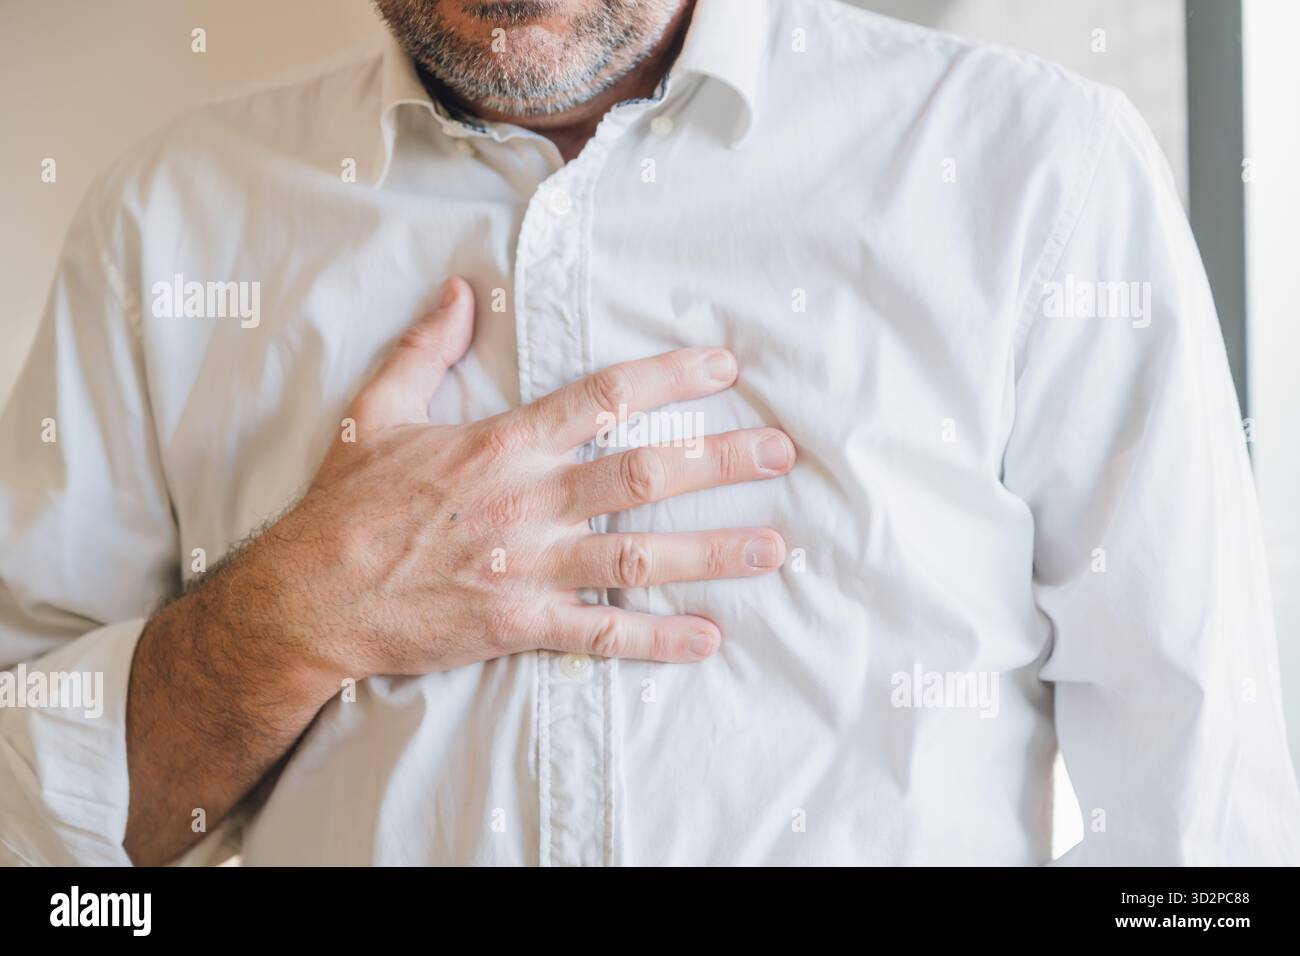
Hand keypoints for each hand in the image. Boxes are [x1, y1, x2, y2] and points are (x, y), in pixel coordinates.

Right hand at [255, 277, 795, 681]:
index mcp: (502, 443)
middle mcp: (527, 502)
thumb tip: (459, 289)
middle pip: (644, 475)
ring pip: (640, 556)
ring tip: (774, 549)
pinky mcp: (519, 626)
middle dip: (720, 461)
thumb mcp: (376, 412)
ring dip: (713, 552)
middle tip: (780, 453)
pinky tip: (708, 640)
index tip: (724, 367)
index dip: (672, 377)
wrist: (307, 599)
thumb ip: (425, 349)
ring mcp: (528, 567)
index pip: (605, 397)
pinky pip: (603, 633)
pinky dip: (658, 640)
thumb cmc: (346, 505)